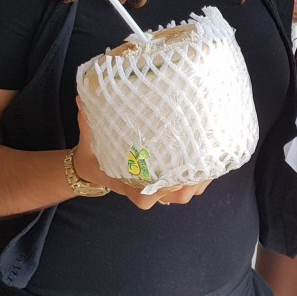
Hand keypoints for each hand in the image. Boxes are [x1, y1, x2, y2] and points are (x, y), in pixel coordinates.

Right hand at [75, 101, 210, 209]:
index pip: (150, 196)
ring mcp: (160, 190)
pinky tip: (213, 159)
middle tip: (205, 159)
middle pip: (177, 195)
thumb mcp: (88, 140)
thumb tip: (83, 99)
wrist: (92, 168)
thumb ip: (88, 122)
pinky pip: (190, 186)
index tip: (178, 173)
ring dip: (201, 179)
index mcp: (131, 187)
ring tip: (214, 158)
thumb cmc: (93, 154)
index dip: (167, 188)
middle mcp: (148, 192)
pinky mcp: (169, 184)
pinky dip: (202, 177)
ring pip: (187, 193)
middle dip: (193, 181)